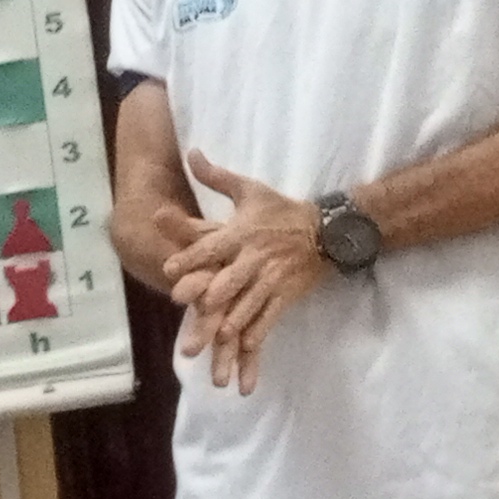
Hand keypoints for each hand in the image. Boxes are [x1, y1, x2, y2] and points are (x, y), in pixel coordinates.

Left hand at [160, 152, 332, 394]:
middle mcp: (255, 257)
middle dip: (209, 292)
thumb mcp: (250, 191)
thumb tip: (191, 152)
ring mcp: (273, 278)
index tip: (169, 270)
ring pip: (249, 301)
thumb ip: (216, 177)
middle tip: (186, 305)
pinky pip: (271, 315)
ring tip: (216, 336)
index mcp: (243, 233)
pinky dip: (259, 330)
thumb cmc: (281, 210)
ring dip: (233, 319)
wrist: (329, 229)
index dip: (191, 257)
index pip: (212, 246)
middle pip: (230, 277)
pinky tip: (246, 345)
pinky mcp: (287, 294)